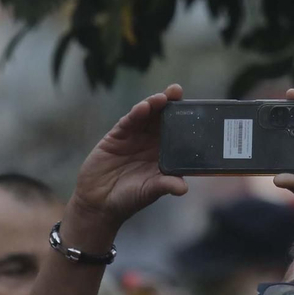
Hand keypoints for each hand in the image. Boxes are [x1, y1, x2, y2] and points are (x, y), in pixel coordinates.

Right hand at [70, 84, 189, 229]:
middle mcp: (151, 143)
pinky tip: (143, 107)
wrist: (99, 203)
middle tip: (177, 91)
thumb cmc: (128, 199)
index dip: (183, 119)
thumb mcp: (149, 192)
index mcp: (164, 154)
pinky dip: (136, 114)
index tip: (194, 107)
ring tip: (162, 97)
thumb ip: (164, 186)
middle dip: (170, 104)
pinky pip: (128, 122)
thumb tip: (183, 188)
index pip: (176, 132)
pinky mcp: (117, 136)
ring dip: (153, 104)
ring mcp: (134, 138)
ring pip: (146, 116)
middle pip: (162, 118)